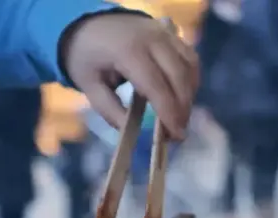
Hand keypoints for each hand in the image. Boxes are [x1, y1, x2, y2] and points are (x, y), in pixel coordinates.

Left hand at [61, 13, 199, 139]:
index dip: (168, 111)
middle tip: (178, 134)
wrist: (88, 23)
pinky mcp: (171, 34)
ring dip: (189, 95)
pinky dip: (190, 80)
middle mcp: (152, 38)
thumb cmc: (86, 56)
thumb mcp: (89, 85)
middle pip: (178, 76)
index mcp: (128, 50)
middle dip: (182, 108)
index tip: (175, 134)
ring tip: (180, 118)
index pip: (155, 84)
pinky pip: (189, 58)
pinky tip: (183, 98)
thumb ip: (109, 109)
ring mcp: (164, 33)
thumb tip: (130, 132)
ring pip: (189, 66)